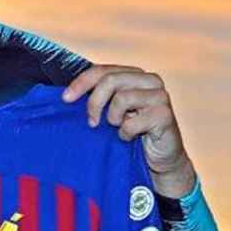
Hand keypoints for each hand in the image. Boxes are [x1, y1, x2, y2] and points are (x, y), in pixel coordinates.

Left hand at [62, 64, 195, 198]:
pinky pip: (132, 122)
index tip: (65, 99)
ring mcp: (160, 96)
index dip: (81, 83)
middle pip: (110, 80)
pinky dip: (126, 133)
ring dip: (113, 119)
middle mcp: (150, 80)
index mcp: (135, 74)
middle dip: (94, 102)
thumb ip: (99, 97)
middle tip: (91, 122)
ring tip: (119, 128)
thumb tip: (67, 95)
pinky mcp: (165, 115)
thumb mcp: (112, 111)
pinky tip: (130, 138)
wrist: (160, 159)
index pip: (103, 70)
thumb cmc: (133, 133)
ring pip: (121, 98)